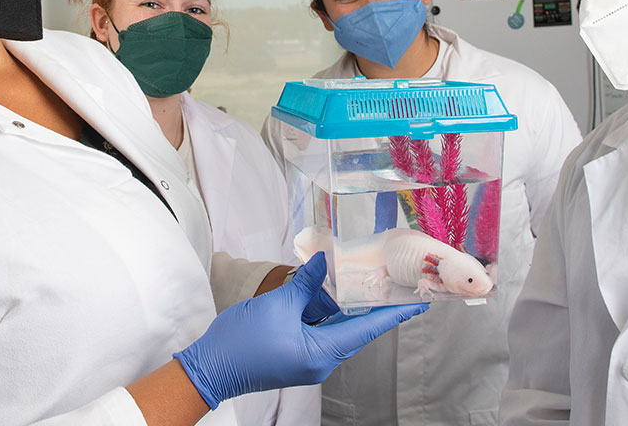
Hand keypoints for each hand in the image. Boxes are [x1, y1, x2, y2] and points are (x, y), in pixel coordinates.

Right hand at [173, 251, 427, 408]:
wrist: (210, 367)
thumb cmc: (242, 341)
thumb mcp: (277, 304)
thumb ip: (305, 283)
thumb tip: (324, 261)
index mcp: (321, 353)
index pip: (367, 329)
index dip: (393, 314)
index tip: (418, 304)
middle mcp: (321, 362)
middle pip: (355, 331)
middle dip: (372, 307)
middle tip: (392, 285)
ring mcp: (308, 361)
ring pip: (337, 331)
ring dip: (346, 309)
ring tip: (363, 284)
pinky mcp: (296, 357)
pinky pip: (320, 334)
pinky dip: (327, 315)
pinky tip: (328, 296)